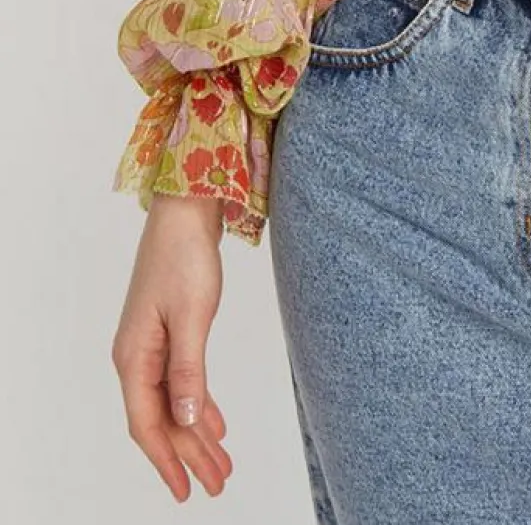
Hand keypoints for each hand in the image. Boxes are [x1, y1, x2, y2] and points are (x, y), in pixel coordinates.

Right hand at [112, 193, 232, 501]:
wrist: (185, 213)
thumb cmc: (184, 259)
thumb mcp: (191, 316)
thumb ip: (188, 370)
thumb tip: (187, 421)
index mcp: (135, 357)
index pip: (147, 423)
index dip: (167, 460)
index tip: (187, 490)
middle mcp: (137, 357)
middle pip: (163, 419)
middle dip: (189, 454)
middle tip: (218, 484)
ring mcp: (152, 345)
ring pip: (174, 402)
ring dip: (197, 433)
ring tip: (222, 463)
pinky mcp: (169, 332)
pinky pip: (181, 381)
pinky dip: (199, 403)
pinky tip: (215, 422)